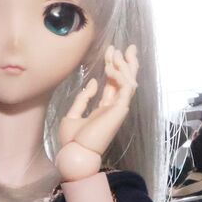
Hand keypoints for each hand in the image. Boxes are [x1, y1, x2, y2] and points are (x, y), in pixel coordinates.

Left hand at [56, 44, 139, 181]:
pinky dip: (120, 76)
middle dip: (127, 63)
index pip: (113, 84)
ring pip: (129, 82)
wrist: (75, 155)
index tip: (112, 52)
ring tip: (116, 52)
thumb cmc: (72, 141)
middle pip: (126, 80)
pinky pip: (126, 88)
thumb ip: (83, 99)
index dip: (114, 67)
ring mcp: (119, 108)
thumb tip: (94, 83)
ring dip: (124, 65)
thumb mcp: (72, 115)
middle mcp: (115, 107)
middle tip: (127, 46)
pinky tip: (111, 68)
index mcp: (105, 109)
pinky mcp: (120, 109)